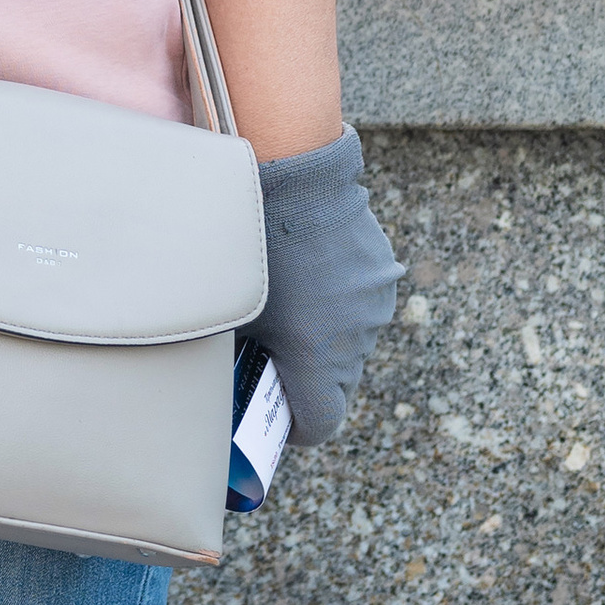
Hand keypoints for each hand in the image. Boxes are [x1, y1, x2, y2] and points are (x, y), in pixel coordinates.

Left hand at [253, 128, 398, 443]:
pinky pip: (362, 305)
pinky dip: (339, 302)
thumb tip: (221, 377)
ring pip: (351, 343)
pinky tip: (310, 270)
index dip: (293, 427)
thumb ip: (232, 352)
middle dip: (307, 379)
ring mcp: (374, 306)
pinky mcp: (383, 273)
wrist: (292, 176)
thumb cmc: (246, 244)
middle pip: (336, 385)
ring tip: (290, 302)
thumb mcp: (229, 308)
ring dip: (326, 337)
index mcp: (317, 358)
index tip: (274, 416)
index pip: (320, 425)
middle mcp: (355, 339)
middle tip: (272, 355)